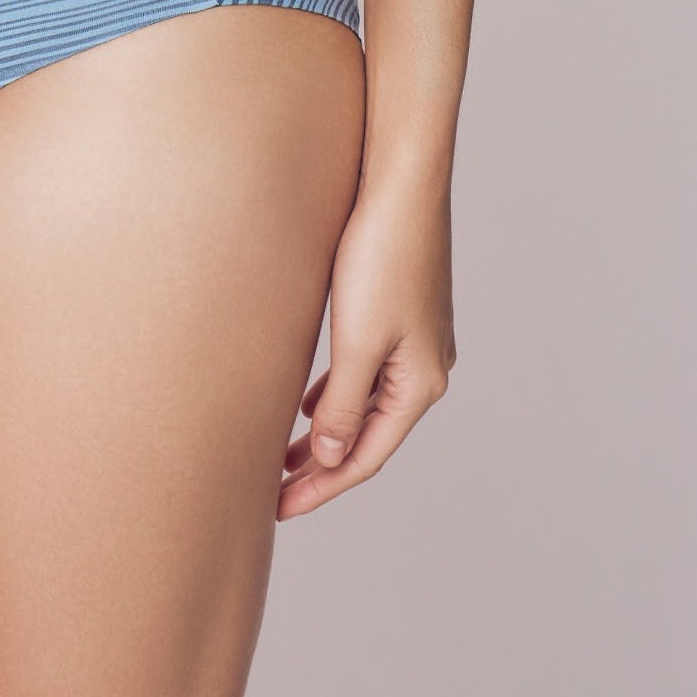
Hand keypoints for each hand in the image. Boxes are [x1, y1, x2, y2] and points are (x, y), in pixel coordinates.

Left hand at [279, 177, 455, 517]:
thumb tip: (331, 457)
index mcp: (419, 384)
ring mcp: (413, 344)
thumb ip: (342, 405)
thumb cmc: (381, 257)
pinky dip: (334, 398)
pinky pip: (364, 376)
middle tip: (273, 495)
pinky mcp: (397, 317)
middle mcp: (424, 369)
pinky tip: (306, 405)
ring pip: (362, 407)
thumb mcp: (357, 342)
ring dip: (325, 434)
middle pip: (366, 437)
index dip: (322, 487)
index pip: (365, 456)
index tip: (279, 509)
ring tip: (282, 459)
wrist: (400, 186)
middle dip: (321, 469)